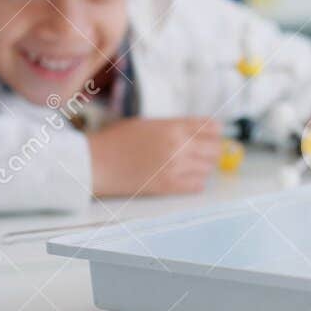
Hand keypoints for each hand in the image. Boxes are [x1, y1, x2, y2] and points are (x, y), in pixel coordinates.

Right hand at [89, 117, 222, 197]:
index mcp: (173, 126)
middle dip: (212, 150)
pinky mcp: (167, 186)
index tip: (212, 135)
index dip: (214, 132)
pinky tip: (187, 178)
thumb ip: (174, 127)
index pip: (211, 128)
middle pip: (215, 149)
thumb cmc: (116, 140)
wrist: (95, 162)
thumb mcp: (148, 123)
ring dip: (203, 167)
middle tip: (205, 152)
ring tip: (192, 166)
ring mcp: (174, 167)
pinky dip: (196, 182)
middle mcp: (178, 146)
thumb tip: (197, 132)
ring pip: (208, 168)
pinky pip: (196, 185)